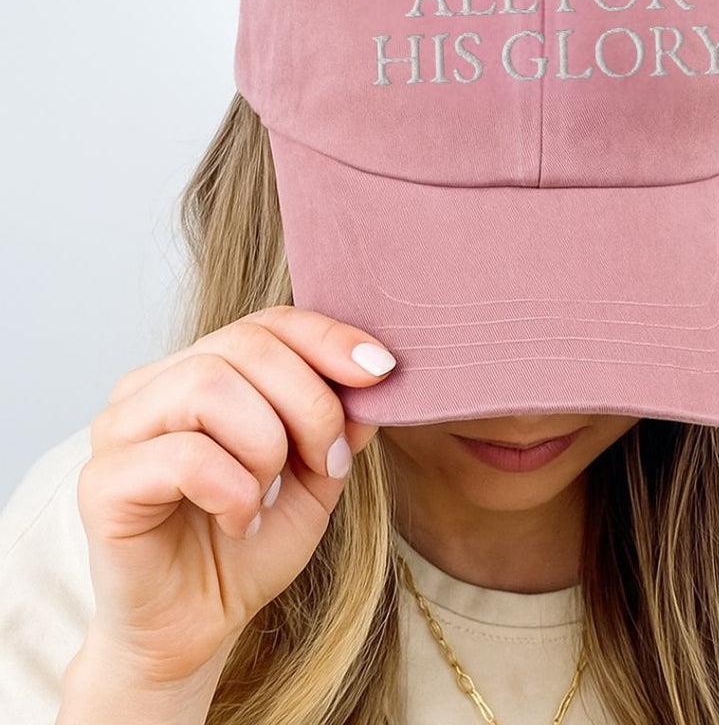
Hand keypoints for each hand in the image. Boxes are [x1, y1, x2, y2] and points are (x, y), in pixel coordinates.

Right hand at [76, 304, 393, 682]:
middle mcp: (154, 386)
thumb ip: (341, 425)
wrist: (196, 627)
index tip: (382, 371)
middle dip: (311, 403)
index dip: (328, 338)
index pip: (267, 323)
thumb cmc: (251, 543)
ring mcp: (120, 428)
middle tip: (332, 461)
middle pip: (246, 345)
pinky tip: (241, 520)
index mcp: (202, 370)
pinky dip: (234, 490)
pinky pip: (185, 455)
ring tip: (271, 492)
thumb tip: (372, 376)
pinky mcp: (103, 482)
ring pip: (209, 385)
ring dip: (267, 444)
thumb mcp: (317, 477)